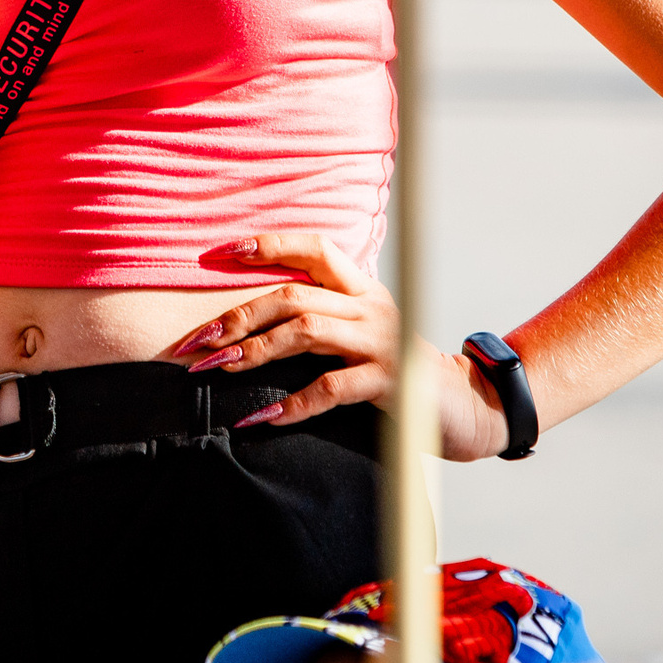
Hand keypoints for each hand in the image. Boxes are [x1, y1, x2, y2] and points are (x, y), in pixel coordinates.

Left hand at [168, 232, 509, 459]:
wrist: (465, 407)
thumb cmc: (395, 369)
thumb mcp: (358, 334)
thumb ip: (318, 319)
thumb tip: (248, 323)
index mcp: (361, 289)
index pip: (313, 248)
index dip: (268, 245)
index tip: (220, 253)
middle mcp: (369, 306)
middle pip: (293, 295)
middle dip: (238, 316)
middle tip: (197, 341)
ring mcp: (381, 342)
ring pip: (305, 331)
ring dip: (254, 351)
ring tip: (217, 369)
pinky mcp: (391, 381)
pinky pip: (331, 387)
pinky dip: (293, 403)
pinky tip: (263, 417)